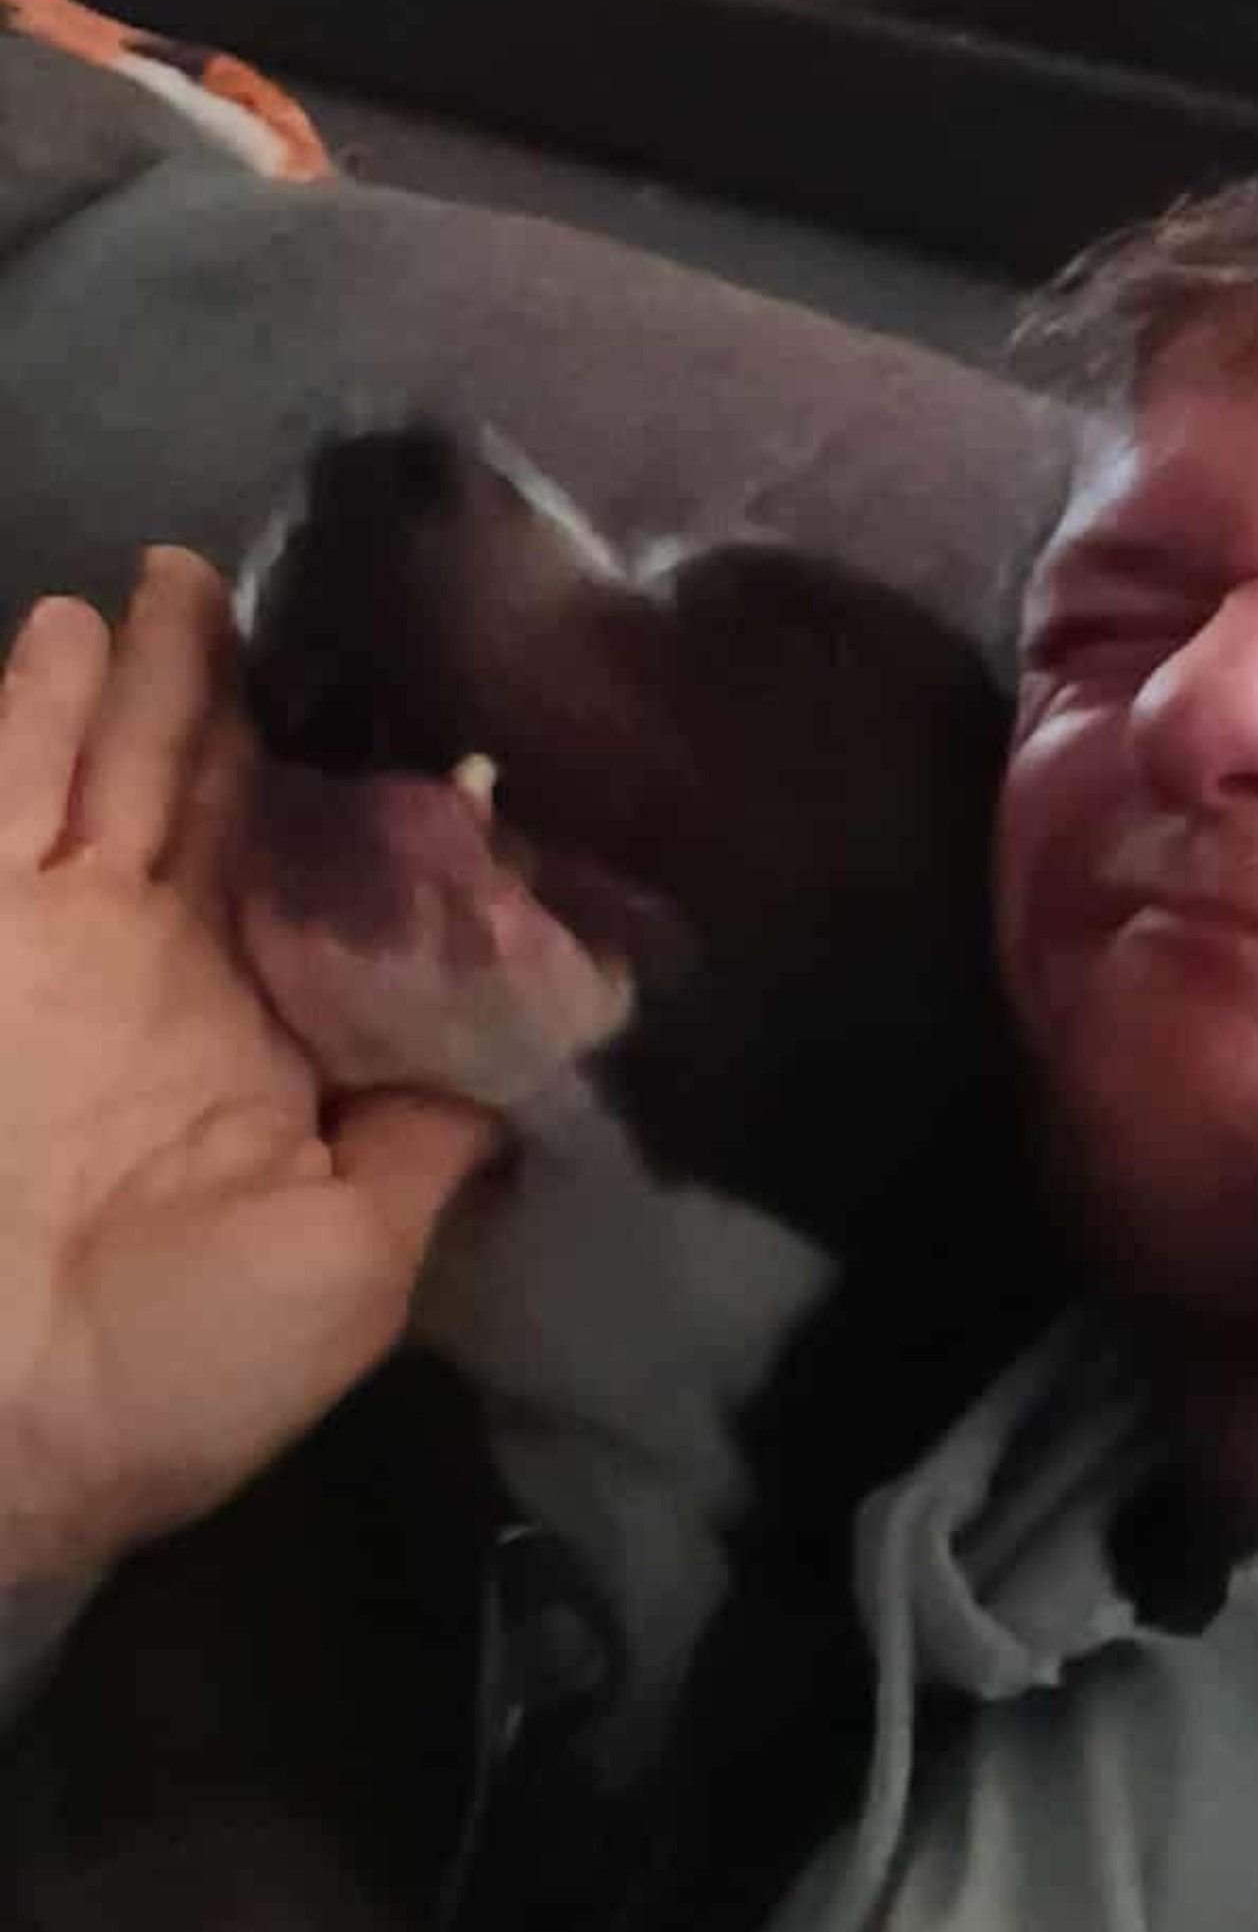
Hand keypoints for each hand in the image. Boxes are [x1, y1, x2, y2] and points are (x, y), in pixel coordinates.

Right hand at [0, 551, 501, 1590]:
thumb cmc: (179, 1359)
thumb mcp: (357, 1260)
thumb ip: (432, 1133)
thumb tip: (530, 1038)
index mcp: (271, 1037)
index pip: (329, 876)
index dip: (365, 788)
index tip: (424, 689)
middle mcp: (168, 969)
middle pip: (214, 791)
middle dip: (241, 690)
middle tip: (280, 578)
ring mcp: (60, 944)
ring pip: (111, 767)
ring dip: (144, 671)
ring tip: (179, 572)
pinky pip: (6, 792)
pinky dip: (30, 710)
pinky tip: (63, 627)